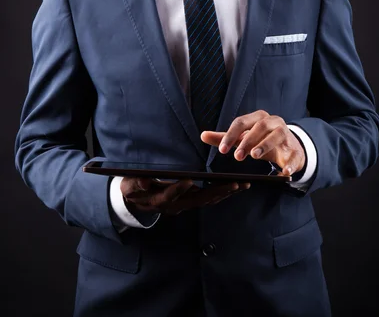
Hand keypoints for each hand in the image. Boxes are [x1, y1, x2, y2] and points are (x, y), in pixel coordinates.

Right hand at [120, 177, 250, 215]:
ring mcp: (185, 204)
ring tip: (243, 184)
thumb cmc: (133, 189)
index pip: (170, 195)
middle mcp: (176, 205)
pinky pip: (210, 199)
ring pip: (207, 200)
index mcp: (159, 199)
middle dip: (217, 192)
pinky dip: (223, 193)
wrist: (136, 203)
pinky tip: (236, 186)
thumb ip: (135, 184)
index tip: (188, 180)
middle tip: (233, 184)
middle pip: (197, 200)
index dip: (178, 189)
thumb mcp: (128, 185)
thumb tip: (142, 182)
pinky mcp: (192, 201)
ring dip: (225, 193)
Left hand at [201, 110, 304, 175]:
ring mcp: (286, 135)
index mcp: (259, 118)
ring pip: (277, 135)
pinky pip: (294, 155)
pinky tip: (284, 173)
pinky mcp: (296, 150)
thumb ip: (224, 138)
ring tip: (254, 156)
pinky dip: (290, 164)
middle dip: (247, 140)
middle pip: (260, 126)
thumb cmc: (262, 140)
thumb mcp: (243, 138)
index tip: (222, 150)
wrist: (289, 148)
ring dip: (265, 145)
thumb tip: (202, 135)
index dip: (231, 135)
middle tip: (238, 156)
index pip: (242, 122)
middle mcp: (274, 122)